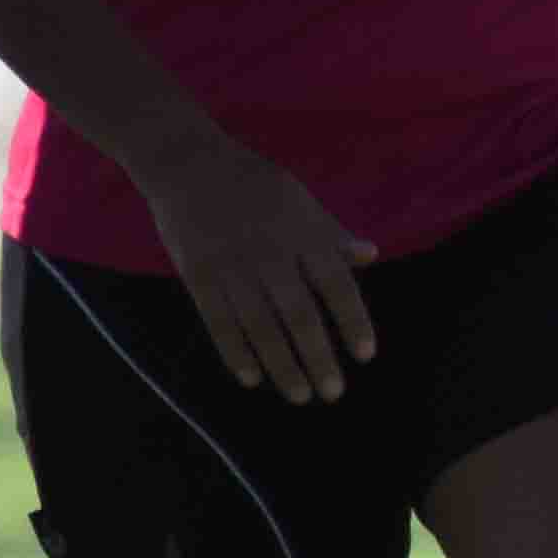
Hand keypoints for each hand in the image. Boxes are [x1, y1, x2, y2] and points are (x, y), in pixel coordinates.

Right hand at [134, 134, 378, 404]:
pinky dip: (235, 352)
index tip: (366, 356)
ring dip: (280, 365)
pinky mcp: (197, 274)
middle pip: (298, 314)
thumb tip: (371, 256)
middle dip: (317, 357)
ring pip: (259, 325)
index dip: (353, 320)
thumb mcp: (300, 199)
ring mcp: (231, 265)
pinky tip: (251, 379)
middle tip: (332, 393)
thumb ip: (331, 233)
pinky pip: (218, 321)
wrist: (187, 162)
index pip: (336, 284)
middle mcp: (270, 252)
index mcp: (302, 232)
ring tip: (299, 395)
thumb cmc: (252, 183)